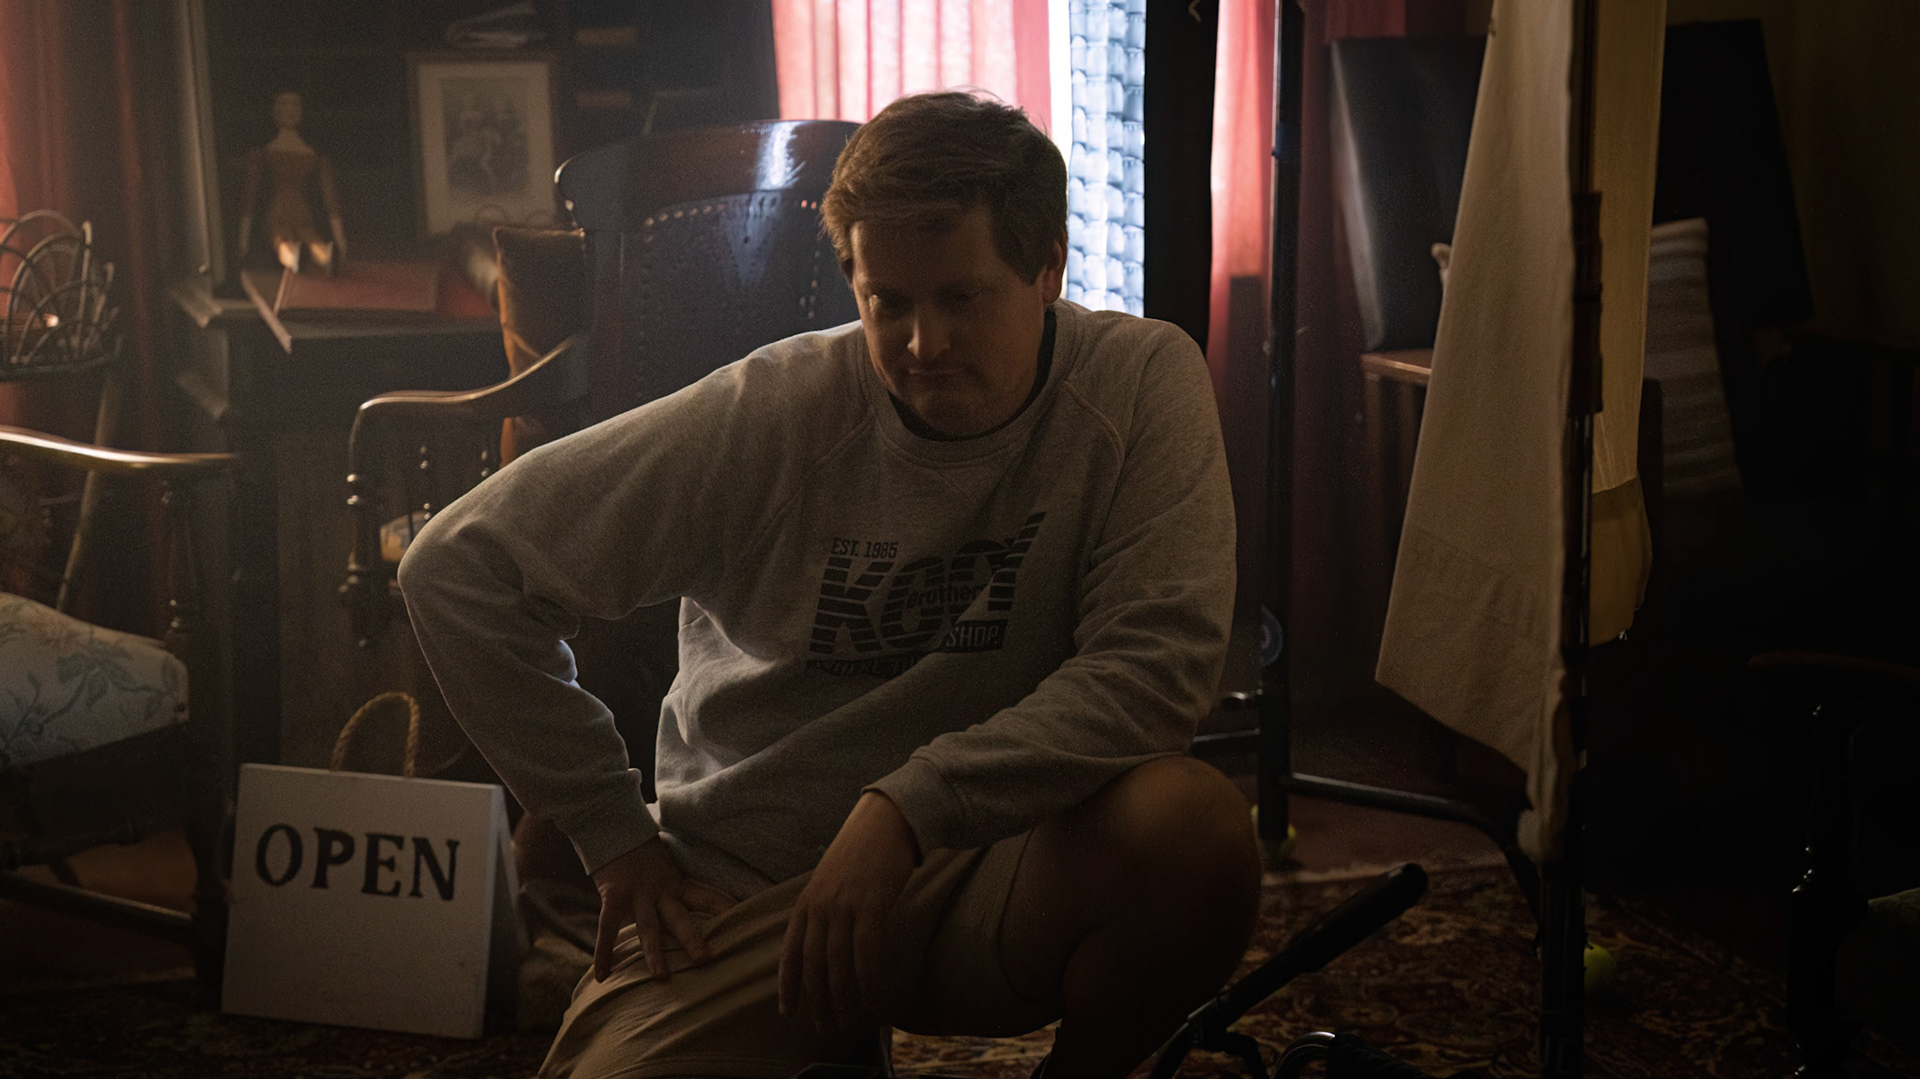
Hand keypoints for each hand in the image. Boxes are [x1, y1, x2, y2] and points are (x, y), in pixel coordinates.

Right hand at [591, 836, 735, 981]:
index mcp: (676, 883)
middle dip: (692, 939)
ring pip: (649, 927)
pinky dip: (604, 951)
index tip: (745, 919)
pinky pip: (607, 926)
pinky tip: (602, 975)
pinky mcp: (614, 894)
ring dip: (654, 953)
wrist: (613, 826)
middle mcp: (661, 890)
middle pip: (680, 918)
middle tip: (706, 959)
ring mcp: (638, 893)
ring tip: (661, 977)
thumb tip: (685, 907)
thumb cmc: (640, 851)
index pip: (705, 896)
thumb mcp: (664, 866)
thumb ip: (673, 887)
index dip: (723, 907)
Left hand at [779, 791, 919, 1030]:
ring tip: (850, 1023)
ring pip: (838, 964)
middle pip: (813, 965)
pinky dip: (869, 981)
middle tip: (826, 1028)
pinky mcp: (870, 904)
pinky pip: (866, 953)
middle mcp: (820, 905)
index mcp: (806, 901)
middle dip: (818, 1001)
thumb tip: (825, 939)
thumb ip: (825, 907)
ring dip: (844, 999)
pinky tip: (875, 1000)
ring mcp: (844, 905)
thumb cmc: (863, 849)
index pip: (790, 951)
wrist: (889, 819)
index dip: (788, 984)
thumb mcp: (832, 878)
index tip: (787, 1011)